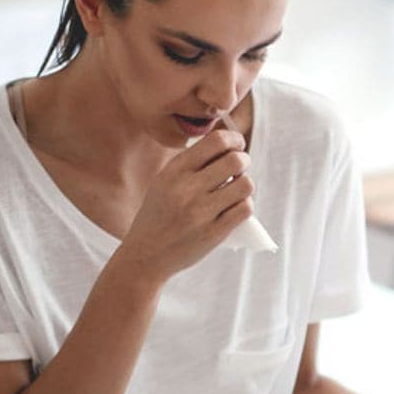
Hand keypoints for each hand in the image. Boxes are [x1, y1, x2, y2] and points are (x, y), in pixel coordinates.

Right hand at [116, 129, 253, 282]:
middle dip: (244, 160)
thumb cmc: (160, 214)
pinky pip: (245, 209)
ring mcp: (201, 212)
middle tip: (240, 168)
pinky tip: (235, 206)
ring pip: (245, 184)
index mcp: (174, 171)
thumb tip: (228, 146)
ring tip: (236, 188)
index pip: (215, 142)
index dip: (233, 139)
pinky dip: (245, 204)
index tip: (237, 145)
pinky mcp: (214, 232)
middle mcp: (187, 188)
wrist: (147, 254)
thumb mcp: (164, 182)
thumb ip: (191, 164)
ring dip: (246, 183)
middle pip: (235, 160)